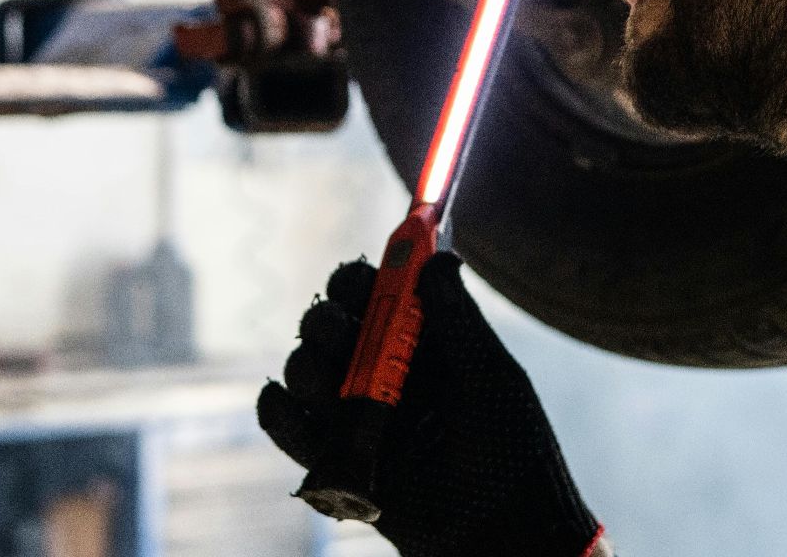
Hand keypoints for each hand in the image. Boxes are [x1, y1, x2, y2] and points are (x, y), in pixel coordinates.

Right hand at [258, 252, 607, 556]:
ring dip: (303, 364)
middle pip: (327, 325)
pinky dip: (276, 410)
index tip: (359, 282)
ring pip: (300, 368)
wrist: (501, 533)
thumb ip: (458, 319)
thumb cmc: (510, 452)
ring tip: (326, 386)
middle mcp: (379, 373)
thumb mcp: (490, 377)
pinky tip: (296, 409)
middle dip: (324, 320)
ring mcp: (353, 416)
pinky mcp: (332, 460)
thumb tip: (439, 257)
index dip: (357, 280)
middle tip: (341, 332)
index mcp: (417, 344)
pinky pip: (283, 424)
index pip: (371, 293)